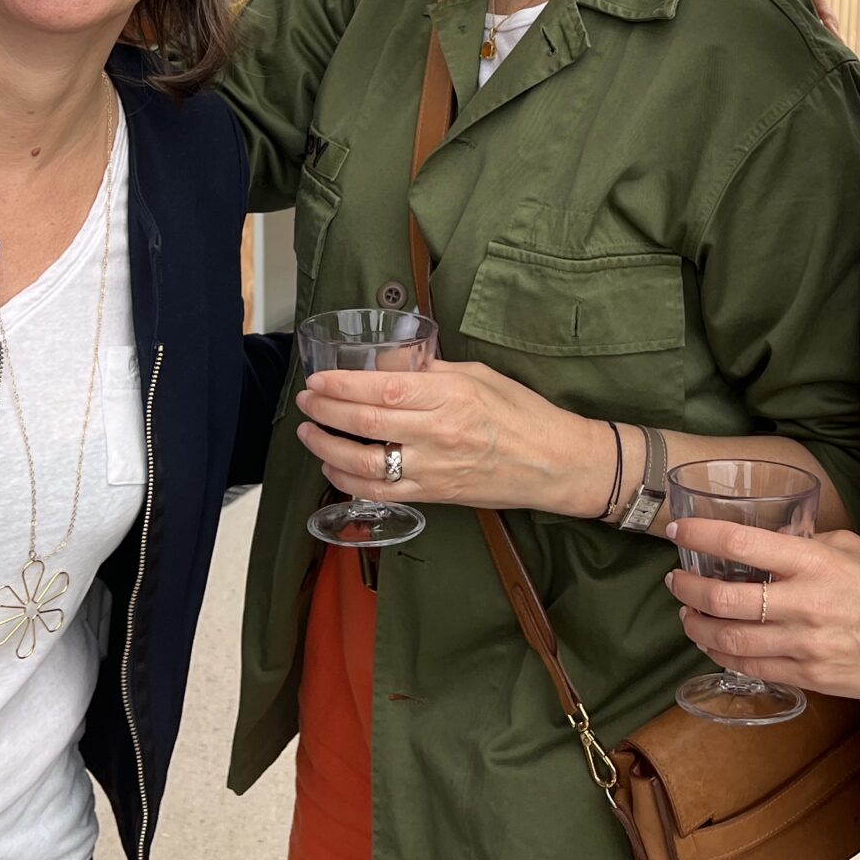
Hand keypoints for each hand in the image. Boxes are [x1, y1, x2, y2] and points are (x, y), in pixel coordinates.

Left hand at [295, 356, 604, 516]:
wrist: (553, 463)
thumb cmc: (522, 413)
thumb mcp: (478, 375)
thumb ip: (431, 371)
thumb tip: (389, 364)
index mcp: (450, 396)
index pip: (383, 388)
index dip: (342, 385)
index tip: (318, 379)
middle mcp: (438, 433)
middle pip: (367, 422)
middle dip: (326, 411)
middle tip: (306, 400)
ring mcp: (434, 468)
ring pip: (366, 463)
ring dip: (329, 448)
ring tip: (309, 433)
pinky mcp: (435, 495)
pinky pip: (382, 492)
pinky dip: (350, 481)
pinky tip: (334, 467)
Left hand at [666, 519, 859, 701]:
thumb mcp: (852, 547)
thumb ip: (807, 544)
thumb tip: (775, 541)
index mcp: (813, 562)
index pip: (740, 542)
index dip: (700, 535)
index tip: (678, 531)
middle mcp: (802, 603)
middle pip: (723, 599)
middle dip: (688, 588)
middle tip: (676, 580)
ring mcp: (804, 645)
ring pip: (730, 641)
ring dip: (698, 628)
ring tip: (687, 616)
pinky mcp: (810, 676)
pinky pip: (754, 667)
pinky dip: (726, 656)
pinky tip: (717, 646)